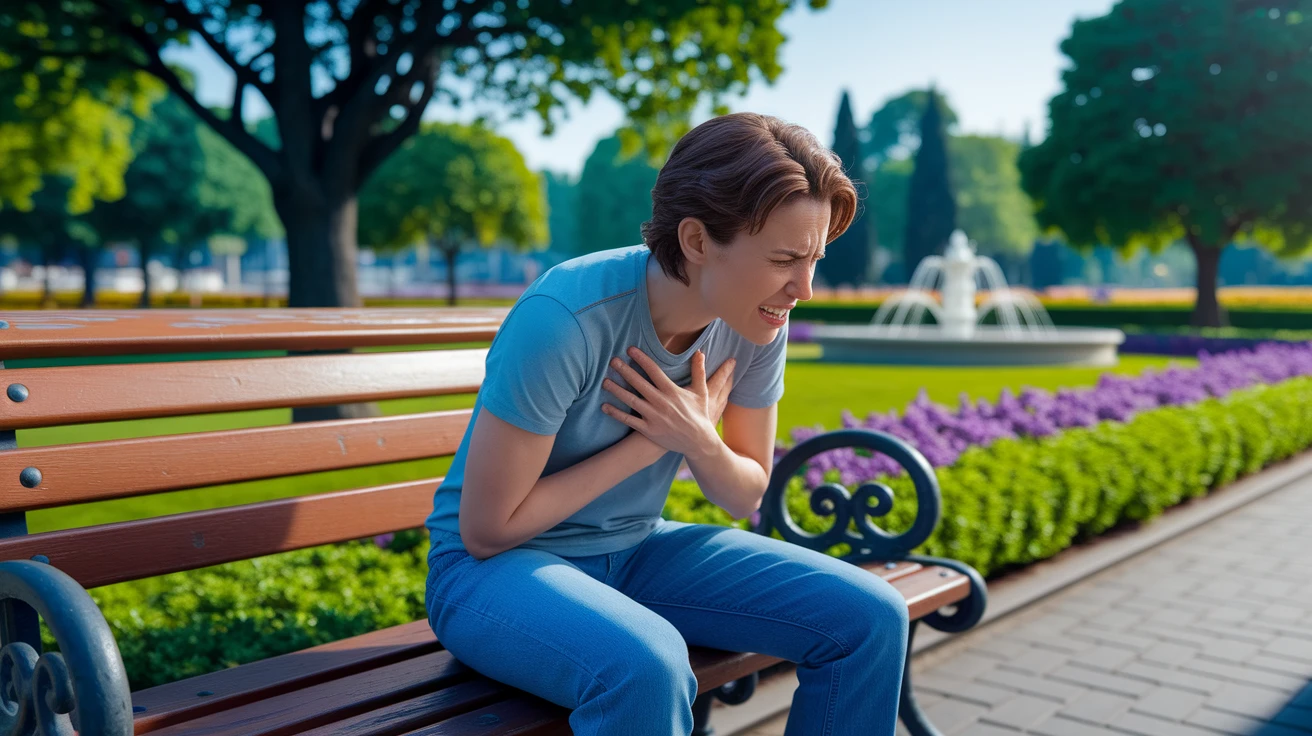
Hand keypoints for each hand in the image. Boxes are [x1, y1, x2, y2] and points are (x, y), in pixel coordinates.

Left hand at [601, 348, 734, 459]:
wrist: (698, 442)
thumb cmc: (699, 415)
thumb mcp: (701, 392)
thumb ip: (698, 371)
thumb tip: (700, 352)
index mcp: (672, 391)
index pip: (654, 371)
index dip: (642, 359)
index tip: (630, 350)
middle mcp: (661, 403)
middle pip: (639, 384)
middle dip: (625, 371)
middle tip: (612, 361)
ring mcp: (654, 417)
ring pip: (631, 401)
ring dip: (616, 390)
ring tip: (604, 381)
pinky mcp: (649, 430)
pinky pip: (629, 420)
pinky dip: (616, 413)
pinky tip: (604, 406)